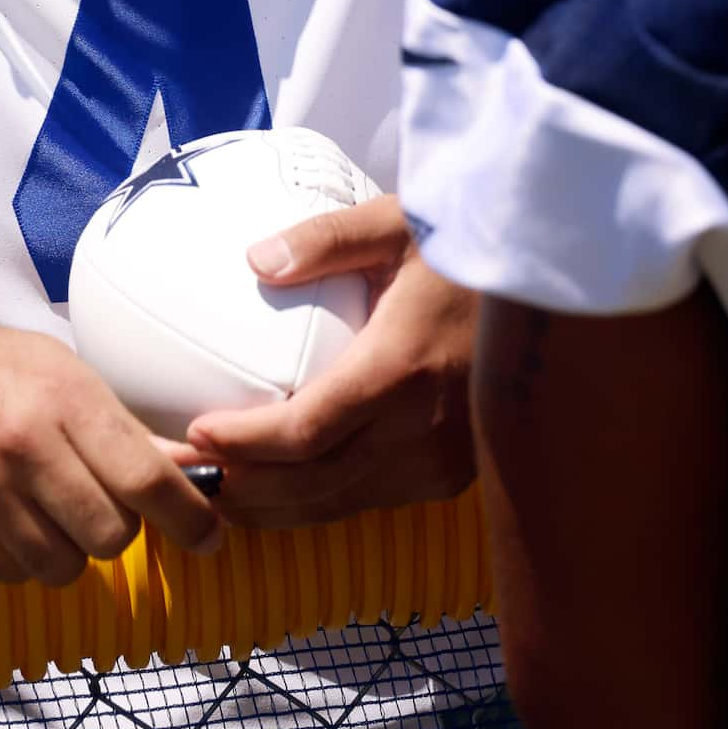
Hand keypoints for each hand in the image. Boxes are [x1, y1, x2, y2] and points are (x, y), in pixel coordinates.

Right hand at [0, 300, 221, 585]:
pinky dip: (20, 557)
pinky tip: (6, 517)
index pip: (145, 477)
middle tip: (100, 505)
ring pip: (61, 566)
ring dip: (68, 550)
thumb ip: (121, 429)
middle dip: (118, 530)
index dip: (189, 517)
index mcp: (64, 397)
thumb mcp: (61, 372)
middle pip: (111, 536)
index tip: (210, 536)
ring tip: (49, 510)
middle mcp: (23, 444)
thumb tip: (190, 473)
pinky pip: (9, 573)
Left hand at [170, 196, 476, 527]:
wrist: (550, 284)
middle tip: (178, 475)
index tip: (194, 435)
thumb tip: (255, 259)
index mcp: (403, 369)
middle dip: (237, 489)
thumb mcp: (397, 223)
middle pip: (310, 486)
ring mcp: (443, 460)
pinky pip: (370, 499)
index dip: (243, 445)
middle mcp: (424, 429)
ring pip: (338, 505)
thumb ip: (326, 239)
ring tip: (213, 490)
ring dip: (271, 506)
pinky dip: (316, 500)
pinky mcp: (454, 472)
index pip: (304, 432)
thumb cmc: (466, 245)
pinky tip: (278, 485)